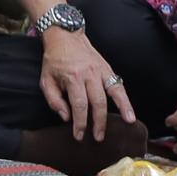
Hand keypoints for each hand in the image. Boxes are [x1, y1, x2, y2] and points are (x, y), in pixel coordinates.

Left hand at [38, 26, 135, 142]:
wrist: (65, 37)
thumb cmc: (54, 61)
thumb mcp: (46, 80)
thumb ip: (54, 100)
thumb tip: (66, 117)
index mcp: (72, 77)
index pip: (78, 105)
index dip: (80, 122)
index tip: (79, 135)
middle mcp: (89, 74)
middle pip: (97, 102)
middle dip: (98, 122)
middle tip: (98, 138)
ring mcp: (101, 71)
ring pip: (113, 93)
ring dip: (121, 110)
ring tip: (126, 124)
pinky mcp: (108, 69)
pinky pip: (119, 86)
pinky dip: (126, 99)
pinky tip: (130, 112)